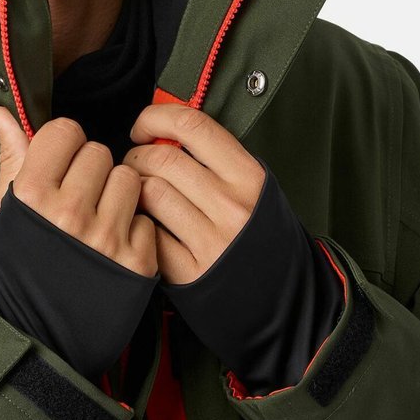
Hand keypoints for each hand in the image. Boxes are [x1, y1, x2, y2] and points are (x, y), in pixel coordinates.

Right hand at [0, 108, 156, 277]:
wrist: (35, 342)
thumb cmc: (12, 274)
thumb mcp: (1, 215)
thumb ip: (12, 158)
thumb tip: (1, 112)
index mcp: (31, 195)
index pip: (65, 131)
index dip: (63, 143)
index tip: (60, 162)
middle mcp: (69, 213)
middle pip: (99, 152)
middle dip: (90, 169)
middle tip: (78, 197)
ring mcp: (105, 239)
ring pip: (129, 178)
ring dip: (116, 193)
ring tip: (99, 217)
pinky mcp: (136, 263)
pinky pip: (146, 218)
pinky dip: (134, 229)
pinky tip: (113, 246)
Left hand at [123, 104, 265, 283]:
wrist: (286, 301)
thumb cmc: (263, 238)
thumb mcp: (255, 188)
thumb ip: (217, 158)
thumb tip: (166, 131)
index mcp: (248, 178)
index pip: (193, 126)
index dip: (157, 118)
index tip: (145, 126)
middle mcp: (231, 207)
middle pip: (163, 158)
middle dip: (137, 154)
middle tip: (136, 162)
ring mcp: (210, 241)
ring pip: (150, 192)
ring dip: (134, 186)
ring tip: (139, 192)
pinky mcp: (190, 274)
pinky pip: (148, 233)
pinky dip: (139, 222)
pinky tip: (146, 222)